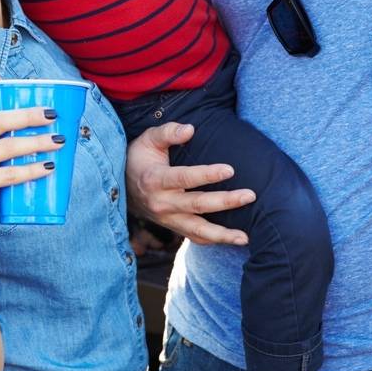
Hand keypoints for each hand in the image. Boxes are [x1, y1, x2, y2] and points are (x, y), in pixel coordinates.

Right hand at [125, 122, 254, 244]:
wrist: (121, 186)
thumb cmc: (139, 158)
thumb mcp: (148, 139)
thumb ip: (168, 132)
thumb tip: (190, 129)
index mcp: (154, 179)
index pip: (184, 178)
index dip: (207, 174)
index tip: (230, 170)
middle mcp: (161, 202)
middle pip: (197, 205)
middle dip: (226, 201)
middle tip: (250, 195)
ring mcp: (167, 219)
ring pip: (198, 229)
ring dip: (223, 234)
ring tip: (245, 237)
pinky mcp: (173, 227)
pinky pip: (195, 237)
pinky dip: (213, 241)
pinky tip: (233, 240)